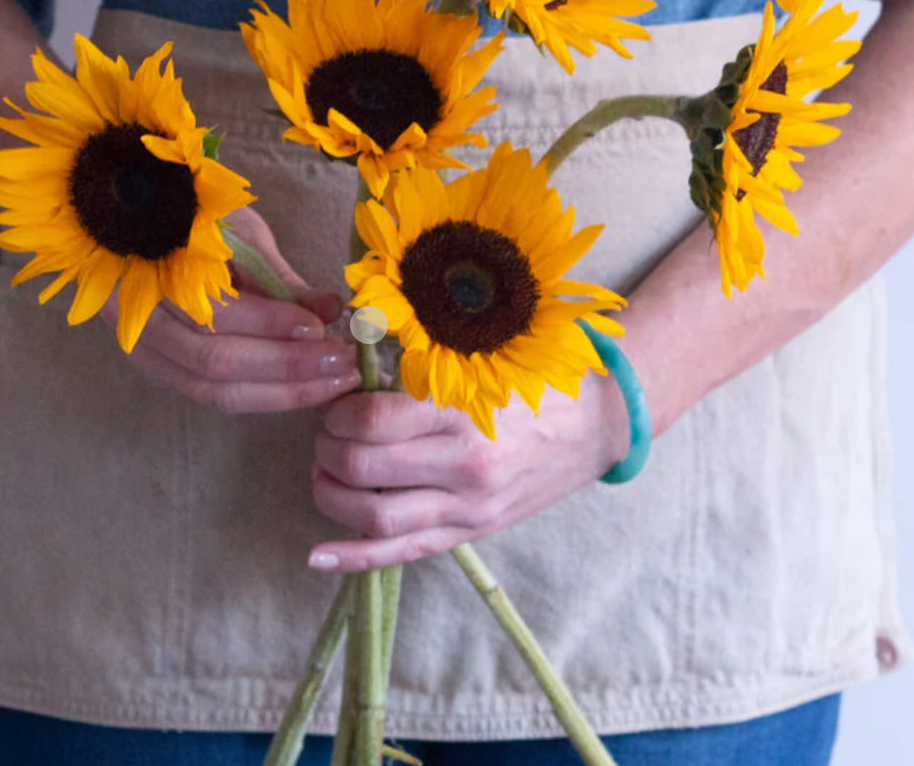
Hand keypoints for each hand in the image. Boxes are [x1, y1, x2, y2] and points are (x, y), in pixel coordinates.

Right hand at [100, 206, 360, 411]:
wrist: (128, 217)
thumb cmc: (191, 215)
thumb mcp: (239, 233)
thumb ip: (282, 278)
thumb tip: (334, 311)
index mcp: (153, 271)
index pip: (215, 313)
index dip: (271, 324)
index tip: (321, 325)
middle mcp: (138, 321)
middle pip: (215, 363)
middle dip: (288, 367)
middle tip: (344, 361)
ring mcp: (145, 353)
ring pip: (214, 391)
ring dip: (283, 392)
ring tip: (335, 380)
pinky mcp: (160, 371)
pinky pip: (212, 396)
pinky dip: (263, 396)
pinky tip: (305, 389)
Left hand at [307, 377, 628, 570]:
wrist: (599, 424)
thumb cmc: (538, 382)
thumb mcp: (485, 361)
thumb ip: (425, 368)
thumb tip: (359, 374)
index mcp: (464, 413)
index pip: (373, 420)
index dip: (340, 411)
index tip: (339, 401)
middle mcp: (464, 466)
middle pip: (363, 469)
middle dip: (327, 449)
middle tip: (327, 432)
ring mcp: (468, 508)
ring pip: (374, 519)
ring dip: (330, 496)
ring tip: (324, 473)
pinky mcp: (472, 532)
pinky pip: (403, 553)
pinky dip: (354, 558)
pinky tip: (318, 556)